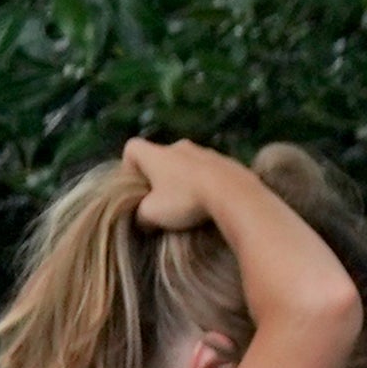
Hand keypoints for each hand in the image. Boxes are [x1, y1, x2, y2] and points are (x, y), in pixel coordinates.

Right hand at [122, 137, 240, 229]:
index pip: (132, 148)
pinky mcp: (230, 163)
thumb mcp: (152, 214)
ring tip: (192, 204)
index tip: (138, 188)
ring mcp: (207, 152)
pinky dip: (210, 184)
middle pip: (162, 157)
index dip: (129, 167)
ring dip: (186, 180)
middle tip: (164, 200)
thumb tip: (143, 220)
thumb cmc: (186, 201)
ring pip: (189, 164)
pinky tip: (215, 203)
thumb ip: (140, 215)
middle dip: (160, 177)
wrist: (237, 196)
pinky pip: (213, 172)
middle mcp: (180, 146)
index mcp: (157, 153)